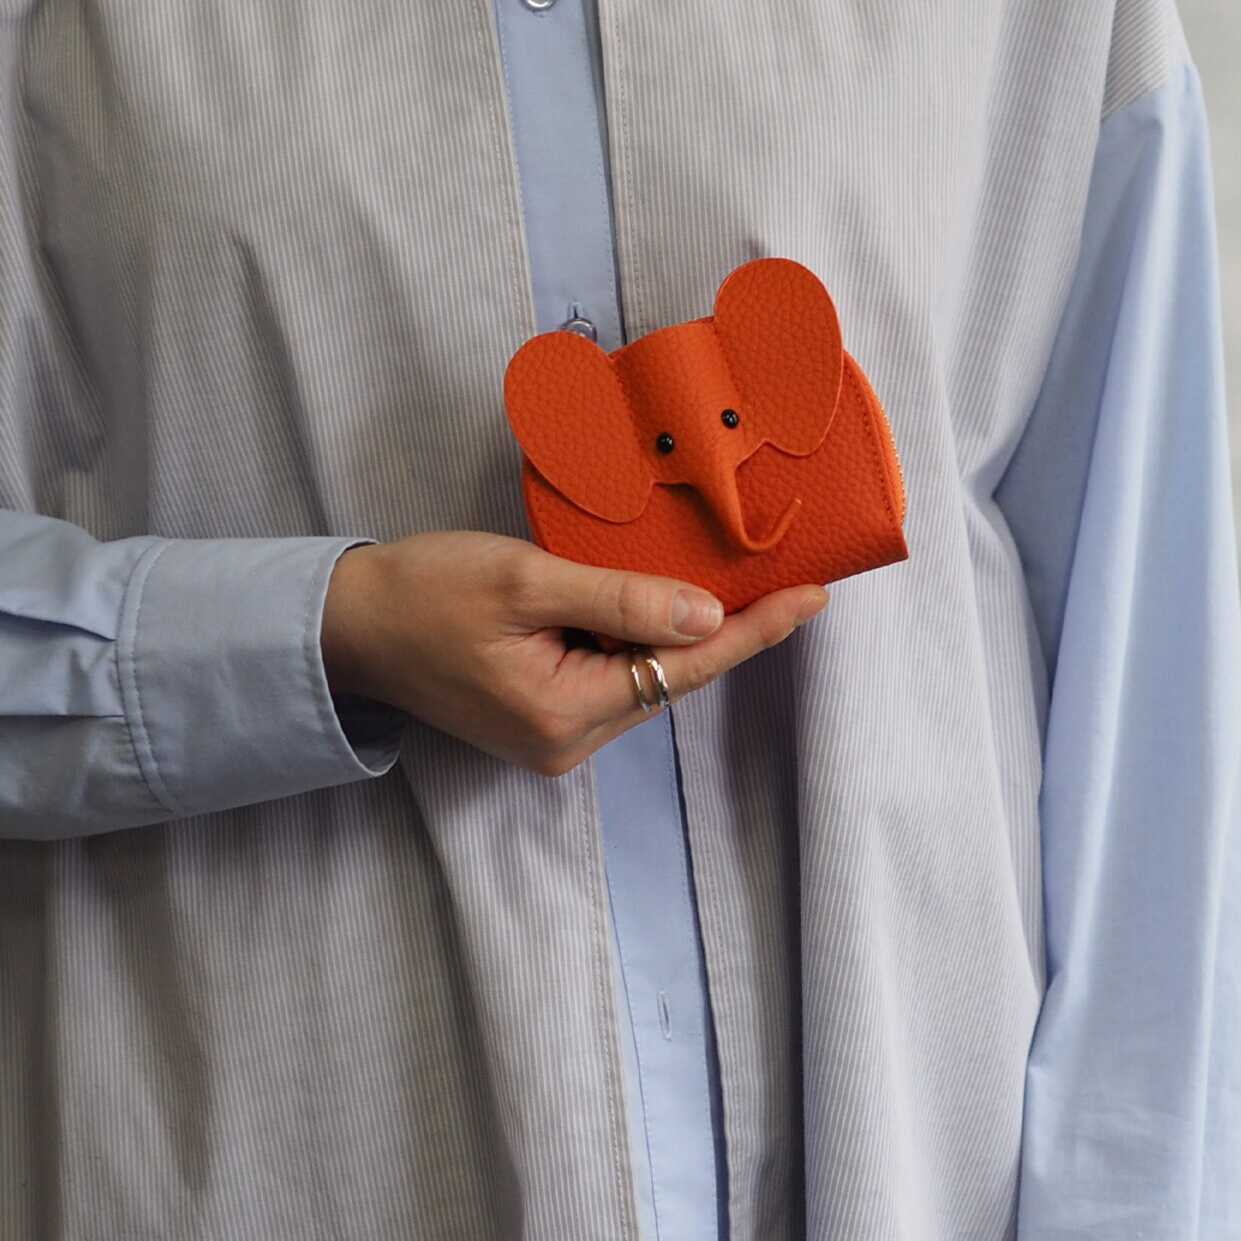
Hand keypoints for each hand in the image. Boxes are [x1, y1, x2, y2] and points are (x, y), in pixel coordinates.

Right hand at [319, 531, 827, 776]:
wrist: (351, 624)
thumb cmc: (426, 592)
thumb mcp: (527, 581)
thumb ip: (621, 599)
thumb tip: (708, 616)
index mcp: (564, 715)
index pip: (686, 669)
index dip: (754, 631)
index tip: (813, 597)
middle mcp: (567, 741)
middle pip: (670, 677)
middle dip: (726, 628)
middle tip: (783, 575)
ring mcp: (553, 735)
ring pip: (643, 676)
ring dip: (680, 631)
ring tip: (729, 577)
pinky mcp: (540, 717)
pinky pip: (611, 674)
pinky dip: (639, 636)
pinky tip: (658, 600)